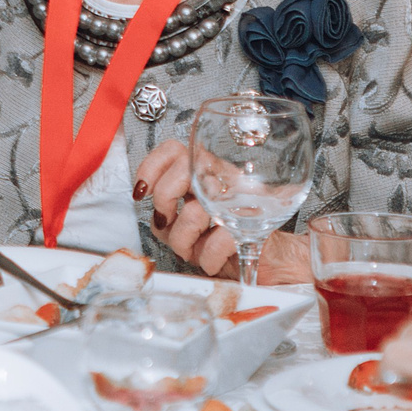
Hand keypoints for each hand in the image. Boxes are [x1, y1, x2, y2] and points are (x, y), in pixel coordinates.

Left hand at [134, 140, 310, 281]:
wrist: (268, 260)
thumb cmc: (221, 240)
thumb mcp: (183, 222)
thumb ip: (167, 209)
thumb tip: (150, 202)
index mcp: (207, 173)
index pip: (175, 149)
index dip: (152, 165)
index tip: (143, 190)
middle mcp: (226, 178)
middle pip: (183, 169)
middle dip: (165, 199)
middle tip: (167, 220)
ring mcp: (243, 200)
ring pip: (196, 210)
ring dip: (184, 241)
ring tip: (193, 250)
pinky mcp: (256, 225)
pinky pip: (220, 240)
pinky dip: (208, 259)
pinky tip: (212, 261)